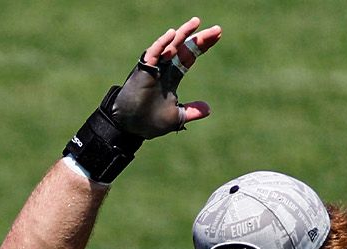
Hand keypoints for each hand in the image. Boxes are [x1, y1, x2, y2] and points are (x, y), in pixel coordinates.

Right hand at [110, 18, 221, 136]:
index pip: (189, 56)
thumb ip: (191, 112)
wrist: (129, 128)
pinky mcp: (143, 70)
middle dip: (200, 38)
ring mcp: (154, 68)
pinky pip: (153, 53)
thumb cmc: (149, 122)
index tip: (217, 36)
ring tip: (196, 22)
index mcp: (171, 77)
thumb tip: (208, 109)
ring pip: (170, 46)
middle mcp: (164, 68)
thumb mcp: (176, 117)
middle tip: (217, 30)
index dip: (202, 46)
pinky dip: (162, 44)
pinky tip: (172, 34)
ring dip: (183, 34)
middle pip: (184, 48)